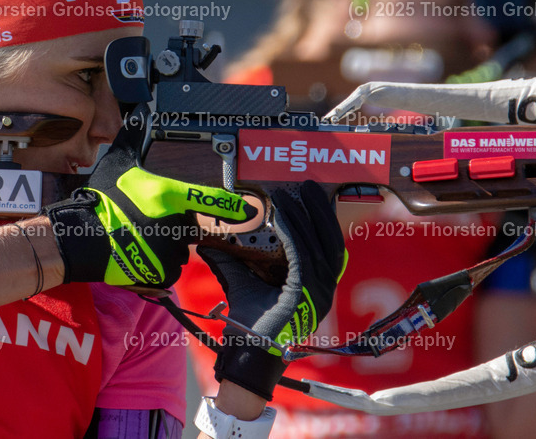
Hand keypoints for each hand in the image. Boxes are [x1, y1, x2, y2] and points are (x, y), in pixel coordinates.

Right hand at [46, 108, 256, 287]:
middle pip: (188, 223)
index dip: (232, 206)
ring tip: (139, 236)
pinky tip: (139, 252)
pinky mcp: (163, 271)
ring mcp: (169, 250)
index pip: (208, 199)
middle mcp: (173, 223)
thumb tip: (139, 112)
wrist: (82, 239)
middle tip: (147, 219)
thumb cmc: (99, 200)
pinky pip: (169, 267)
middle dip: (174, 222)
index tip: (247, 210)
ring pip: (179, 247)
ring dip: (166, 243)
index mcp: (167, 195)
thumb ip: (132, 138)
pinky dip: (158, 263)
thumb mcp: (116, 163)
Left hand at [197, 181, 346, 399]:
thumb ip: (230, 261)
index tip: (310, 196)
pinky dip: (292, 232)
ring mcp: (318, 291)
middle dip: (318, 209)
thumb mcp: (241, 283)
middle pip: (327, 239)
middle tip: (308, 185)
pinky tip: (281, 215)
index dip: (320, 218)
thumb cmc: (251, 323)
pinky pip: (300, 255)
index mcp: (316, 285)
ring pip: (315, 243)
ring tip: (292, 193)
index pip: (325, 244)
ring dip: (303, 215)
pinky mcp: (305, 292)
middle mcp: (323, 287)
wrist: (249, 351)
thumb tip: (208, 242)